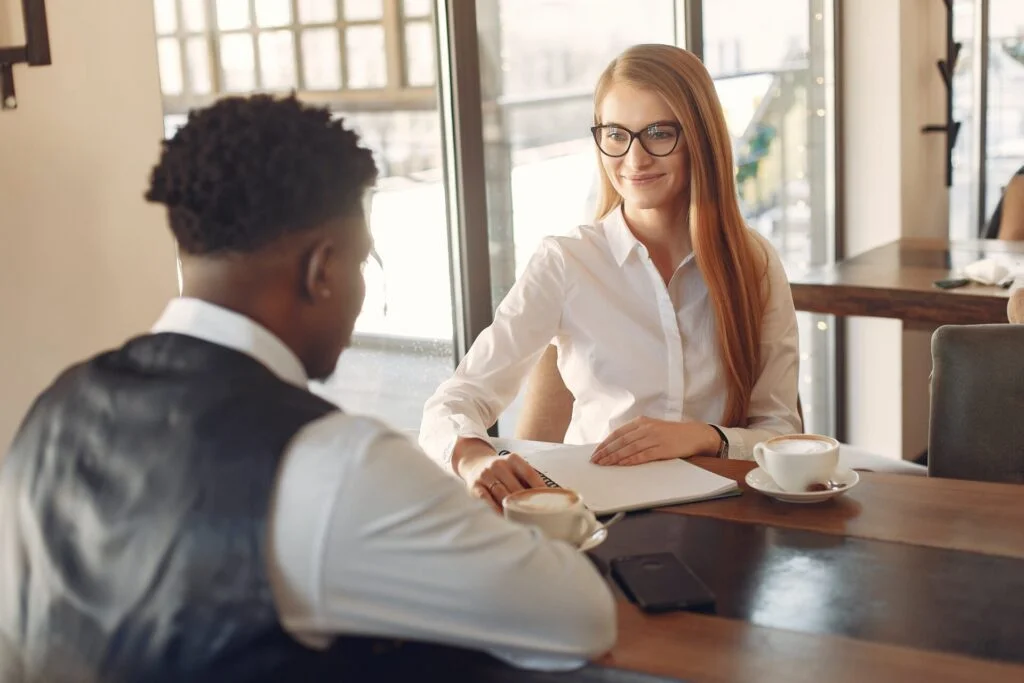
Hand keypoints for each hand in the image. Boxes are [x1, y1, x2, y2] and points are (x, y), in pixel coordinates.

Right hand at [453, 438, 547, 511]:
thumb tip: (550, 495)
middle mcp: (498, 465)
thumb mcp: (514, 467)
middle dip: (526, 502)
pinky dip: (495, 509)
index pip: (529, 474)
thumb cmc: (501, 470)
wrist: (474, 463)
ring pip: (501, 494)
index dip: (539, 488)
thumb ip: (528, 479)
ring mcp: (485, 475)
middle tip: (538, 515)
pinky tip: (503, 517)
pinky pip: (486, 499)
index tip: (549, 500)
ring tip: (523, 520)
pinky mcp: (475, 486)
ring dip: (512, 508)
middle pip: (516, 487)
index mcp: (512, 459)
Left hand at [590, 417, 719, 466]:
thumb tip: (616, 446)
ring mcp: (654, 438)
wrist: (694, 434)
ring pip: (629, 448)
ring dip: (615, 457)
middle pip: (621, 441)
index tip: (596, 452)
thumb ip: (635, 434)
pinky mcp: (662, 449)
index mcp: (641, 422)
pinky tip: (621, 465)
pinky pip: (642, 455)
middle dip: (606, 452)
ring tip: (604, 464)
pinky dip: (630, 460)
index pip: (618, 433)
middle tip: (595, 460)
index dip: (605, 443)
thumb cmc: (671, 433)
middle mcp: (646, 428)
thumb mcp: (651, 428)